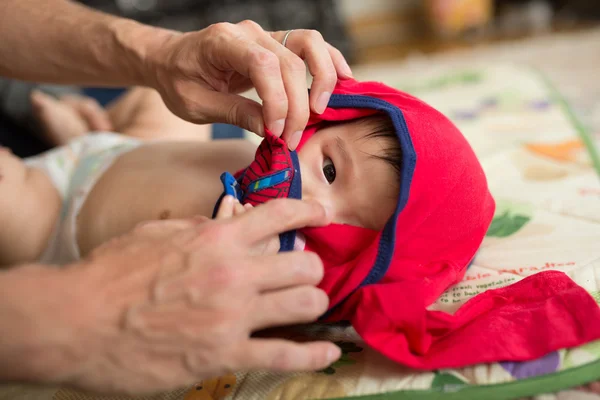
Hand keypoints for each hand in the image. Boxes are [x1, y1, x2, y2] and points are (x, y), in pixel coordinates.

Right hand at [34, 199, 338, 393]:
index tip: (321, 214)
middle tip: (302, 275)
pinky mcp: (223, 355)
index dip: (307, 211)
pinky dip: (313, 356)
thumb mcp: (156, 233)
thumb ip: (198, 228)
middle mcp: (233, 273)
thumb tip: (226, 223)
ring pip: (305, 305)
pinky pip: (284, 356)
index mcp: (217, 238)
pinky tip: (328, 353)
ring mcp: (232, 316)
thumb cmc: (110, 273)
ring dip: (312, 305)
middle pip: (305, 266)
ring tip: (306, 307)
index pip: (278, 215)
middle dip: (310, 269)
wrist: (75, 320)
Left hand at [145, 20, 351, 149]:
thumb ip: (235, 113)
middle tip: (291, 139)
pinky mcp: (277, 44)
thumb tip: (273, 131)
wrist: (171, 60)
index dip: (277, 101)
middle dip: (296, 106)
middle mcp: (249, 32)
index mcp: (222, 42)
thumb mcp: (197, 104)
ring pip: (310, 46)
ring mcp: (266, 35)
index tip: (275, 133)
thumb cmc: (179, 81)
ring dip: (322, 80)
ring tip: (320, 112)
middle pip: (290, 62)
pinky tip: (344, 81)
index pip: (262, 65)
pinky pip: (311, 47)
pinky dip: (330, 63)